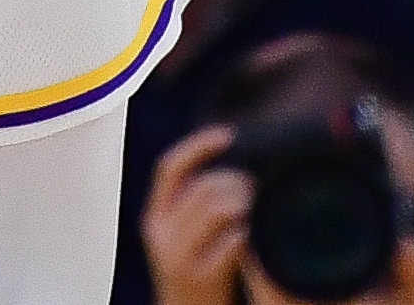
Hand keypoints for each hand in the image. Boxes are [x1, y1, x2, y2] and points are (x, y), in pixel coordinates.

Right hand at [138, 123, 256, 304]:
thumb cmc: (197, 275)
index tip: (229, 135)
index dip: (199, 145)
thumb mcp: (182, 236)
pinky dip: (249, 234)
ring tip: (259, 210)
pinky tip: (256, 238)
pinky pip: (232, 242)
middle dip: (236, 181)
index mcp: (154, 218)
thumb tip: (229, 170)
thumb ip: (192, 206)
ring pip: (216, 208)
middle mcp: (160, 234)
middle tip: (258, 189)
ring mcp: (178, 257)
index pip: (170, 167)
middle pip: (201, 186)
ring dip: (245, 203)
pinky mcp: (200, 278)